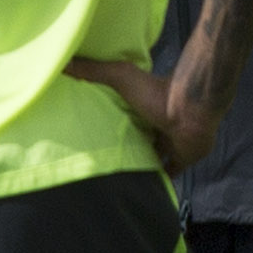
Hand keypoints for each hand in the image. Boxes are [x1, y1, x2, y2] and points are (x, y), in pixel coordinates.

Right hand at [68, 55, 228, 172]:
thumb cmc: (157, 92)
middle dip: (126, 147)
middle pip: (139, 138)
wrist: (190, 111)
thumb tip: (63, 61)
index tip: (94, 134)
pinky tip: (144, 191)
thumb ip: (94, 70)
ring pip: (154, 157)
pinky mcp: (182, 158)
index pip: (125, 117)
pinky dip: (160, 182)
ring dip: (141, 166)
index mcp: (143, 107)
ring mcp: (171, 143)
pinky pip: (170, 173)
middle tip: (103, 161)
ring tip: (119, 180)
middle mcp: (157, 125)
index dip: (112, 124)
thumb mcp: (120, 77)